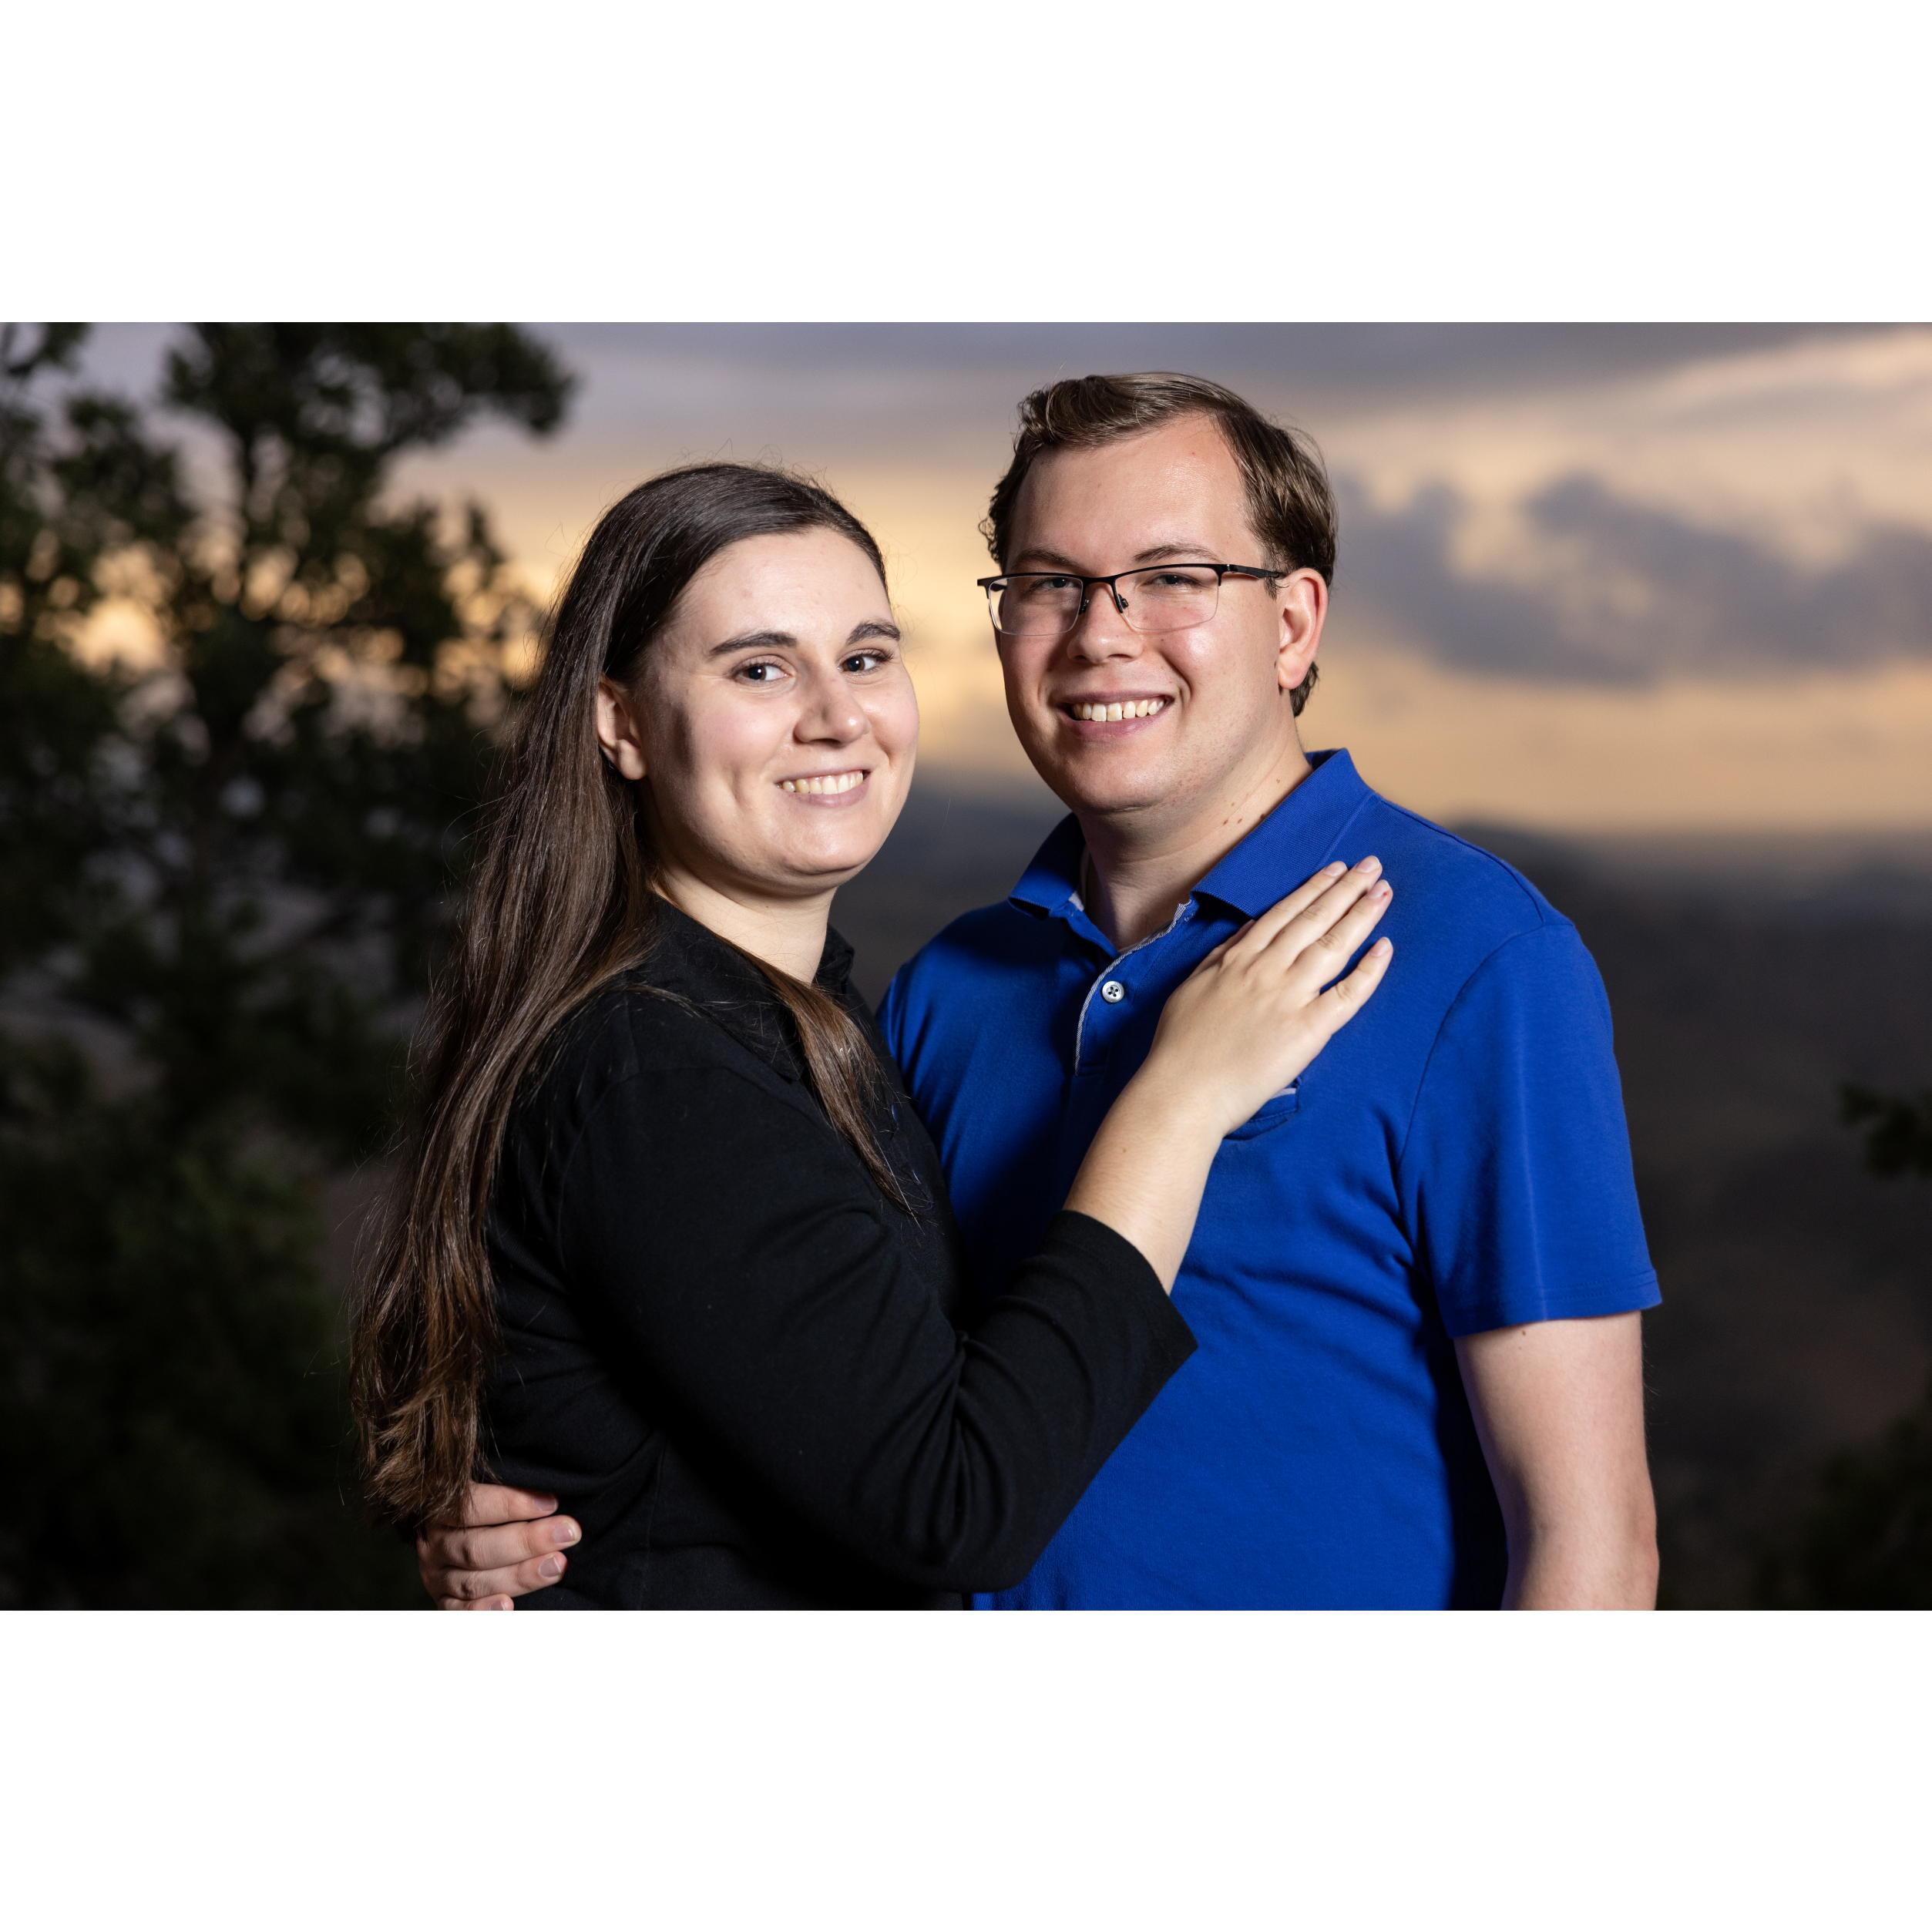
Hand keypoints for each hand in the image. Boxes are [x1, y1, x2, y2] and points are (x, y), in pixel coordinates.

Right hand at [416, 1483, 581, 1608]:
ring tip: (557, 1565)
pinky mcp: (443, 1602)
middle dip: (527, 1541)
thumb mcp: (485, 1486)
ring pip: (474, 1581)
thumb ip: (508, 1484)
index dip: (511, 1504)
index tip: (552, 1503)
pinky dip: (483, 1610)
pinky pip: (459, 1612)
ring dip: (520, 1575)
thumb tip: (549, 1492)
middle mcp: (433, 1544)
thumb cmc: (484, 1506)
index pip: (471, 1506)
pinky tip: (509, 1605)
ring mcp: (436, 1577)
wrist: (457, 1531)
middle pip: (477, 1547)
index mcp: (440, 1509)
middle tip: (568, 1533)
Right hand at [1144, 857, 1392, 1138]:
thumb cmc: (1179, 1046)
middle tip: (1372, 865)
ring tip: (1382, 891)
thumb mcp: (1192, 985)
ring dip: (1361, 915)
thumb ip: (1222, 955)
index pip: (1284, 914)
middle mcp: (1267, 970)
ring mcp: (1289, 997)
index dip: (1314, 888)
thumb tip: (1249, 929)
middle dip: (1346, 889)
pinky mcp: (1307, 1030)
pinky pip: (1347, 994)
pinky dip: (1369, 970)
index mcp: (1237, 959)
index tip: (1336, 870)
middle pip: (1314, 920)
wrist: (1183, 1091)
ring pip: (1333, 945)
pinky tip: (1385, 948)